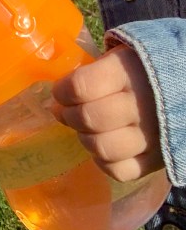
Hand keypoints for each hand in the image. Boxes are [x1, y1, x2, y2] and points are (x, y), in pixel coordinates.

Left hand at [51, 45, 162, 181]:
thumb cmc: (140, 69)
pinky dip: (103, 162)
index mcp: (128, 71)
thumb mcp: (116, 58)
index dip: (62, 91)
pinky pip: (121, 171)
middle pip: (90, 118)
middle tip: (65, 111)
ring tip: (84, 129)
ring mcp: (152, 135)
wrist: (182, 85)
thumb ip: (88, 73)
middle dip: (69, 115)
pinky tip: (101, 148)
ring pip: (103, 147)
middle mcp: (141, 104)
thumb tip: (56, 99)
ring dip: (84, 139)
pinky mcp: (157, 160)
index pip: (82, 86)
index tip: (59, 92)